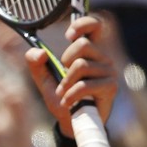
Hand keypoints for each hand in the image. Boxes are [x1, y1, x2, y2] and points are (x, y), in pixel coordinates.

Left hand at [26, 15, 116, 136]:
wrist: (69, 122)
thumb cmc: (61, 99)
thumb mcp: (44, 81)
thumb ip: (36, 65)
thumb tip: (38, 52)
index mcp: (88, 53)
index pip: (94, 26)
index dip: (83, 25)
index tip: (68, 36)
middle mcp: (102, 59)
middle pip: (82, 45)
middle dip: (65, 60)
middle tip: (62, 78)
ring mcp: (108, 72)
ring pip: (81, 66)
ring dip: (65, 84)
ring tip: (63, 95)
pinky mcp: (110, 87)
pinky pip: (85, 85)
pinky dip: (71, 95)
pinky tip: (67, 103)